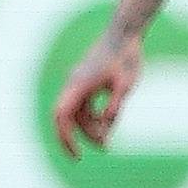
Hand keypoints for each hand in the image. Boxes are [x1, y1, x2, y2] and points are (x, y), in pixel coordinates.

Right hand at [53, 37, 140, 158]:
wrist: (125, 34)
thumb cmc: (125, 57)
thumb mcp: (125, 84)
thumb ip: (115, 105)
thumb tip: (106, 124)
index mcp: (78, 85)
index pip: (62, 116)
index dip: (65, 136)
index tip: (77, 154)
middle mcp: (74, 85)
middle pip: (68, 118)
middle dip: (80, 137)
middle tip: (103, 149)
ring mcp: (79, 84)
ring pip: (78, 113)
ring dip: (91, 128)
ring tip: (109, 141)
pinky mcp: (87, 83)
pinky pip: (85, 106)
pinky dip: (95, 117)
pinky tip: (109, 125)